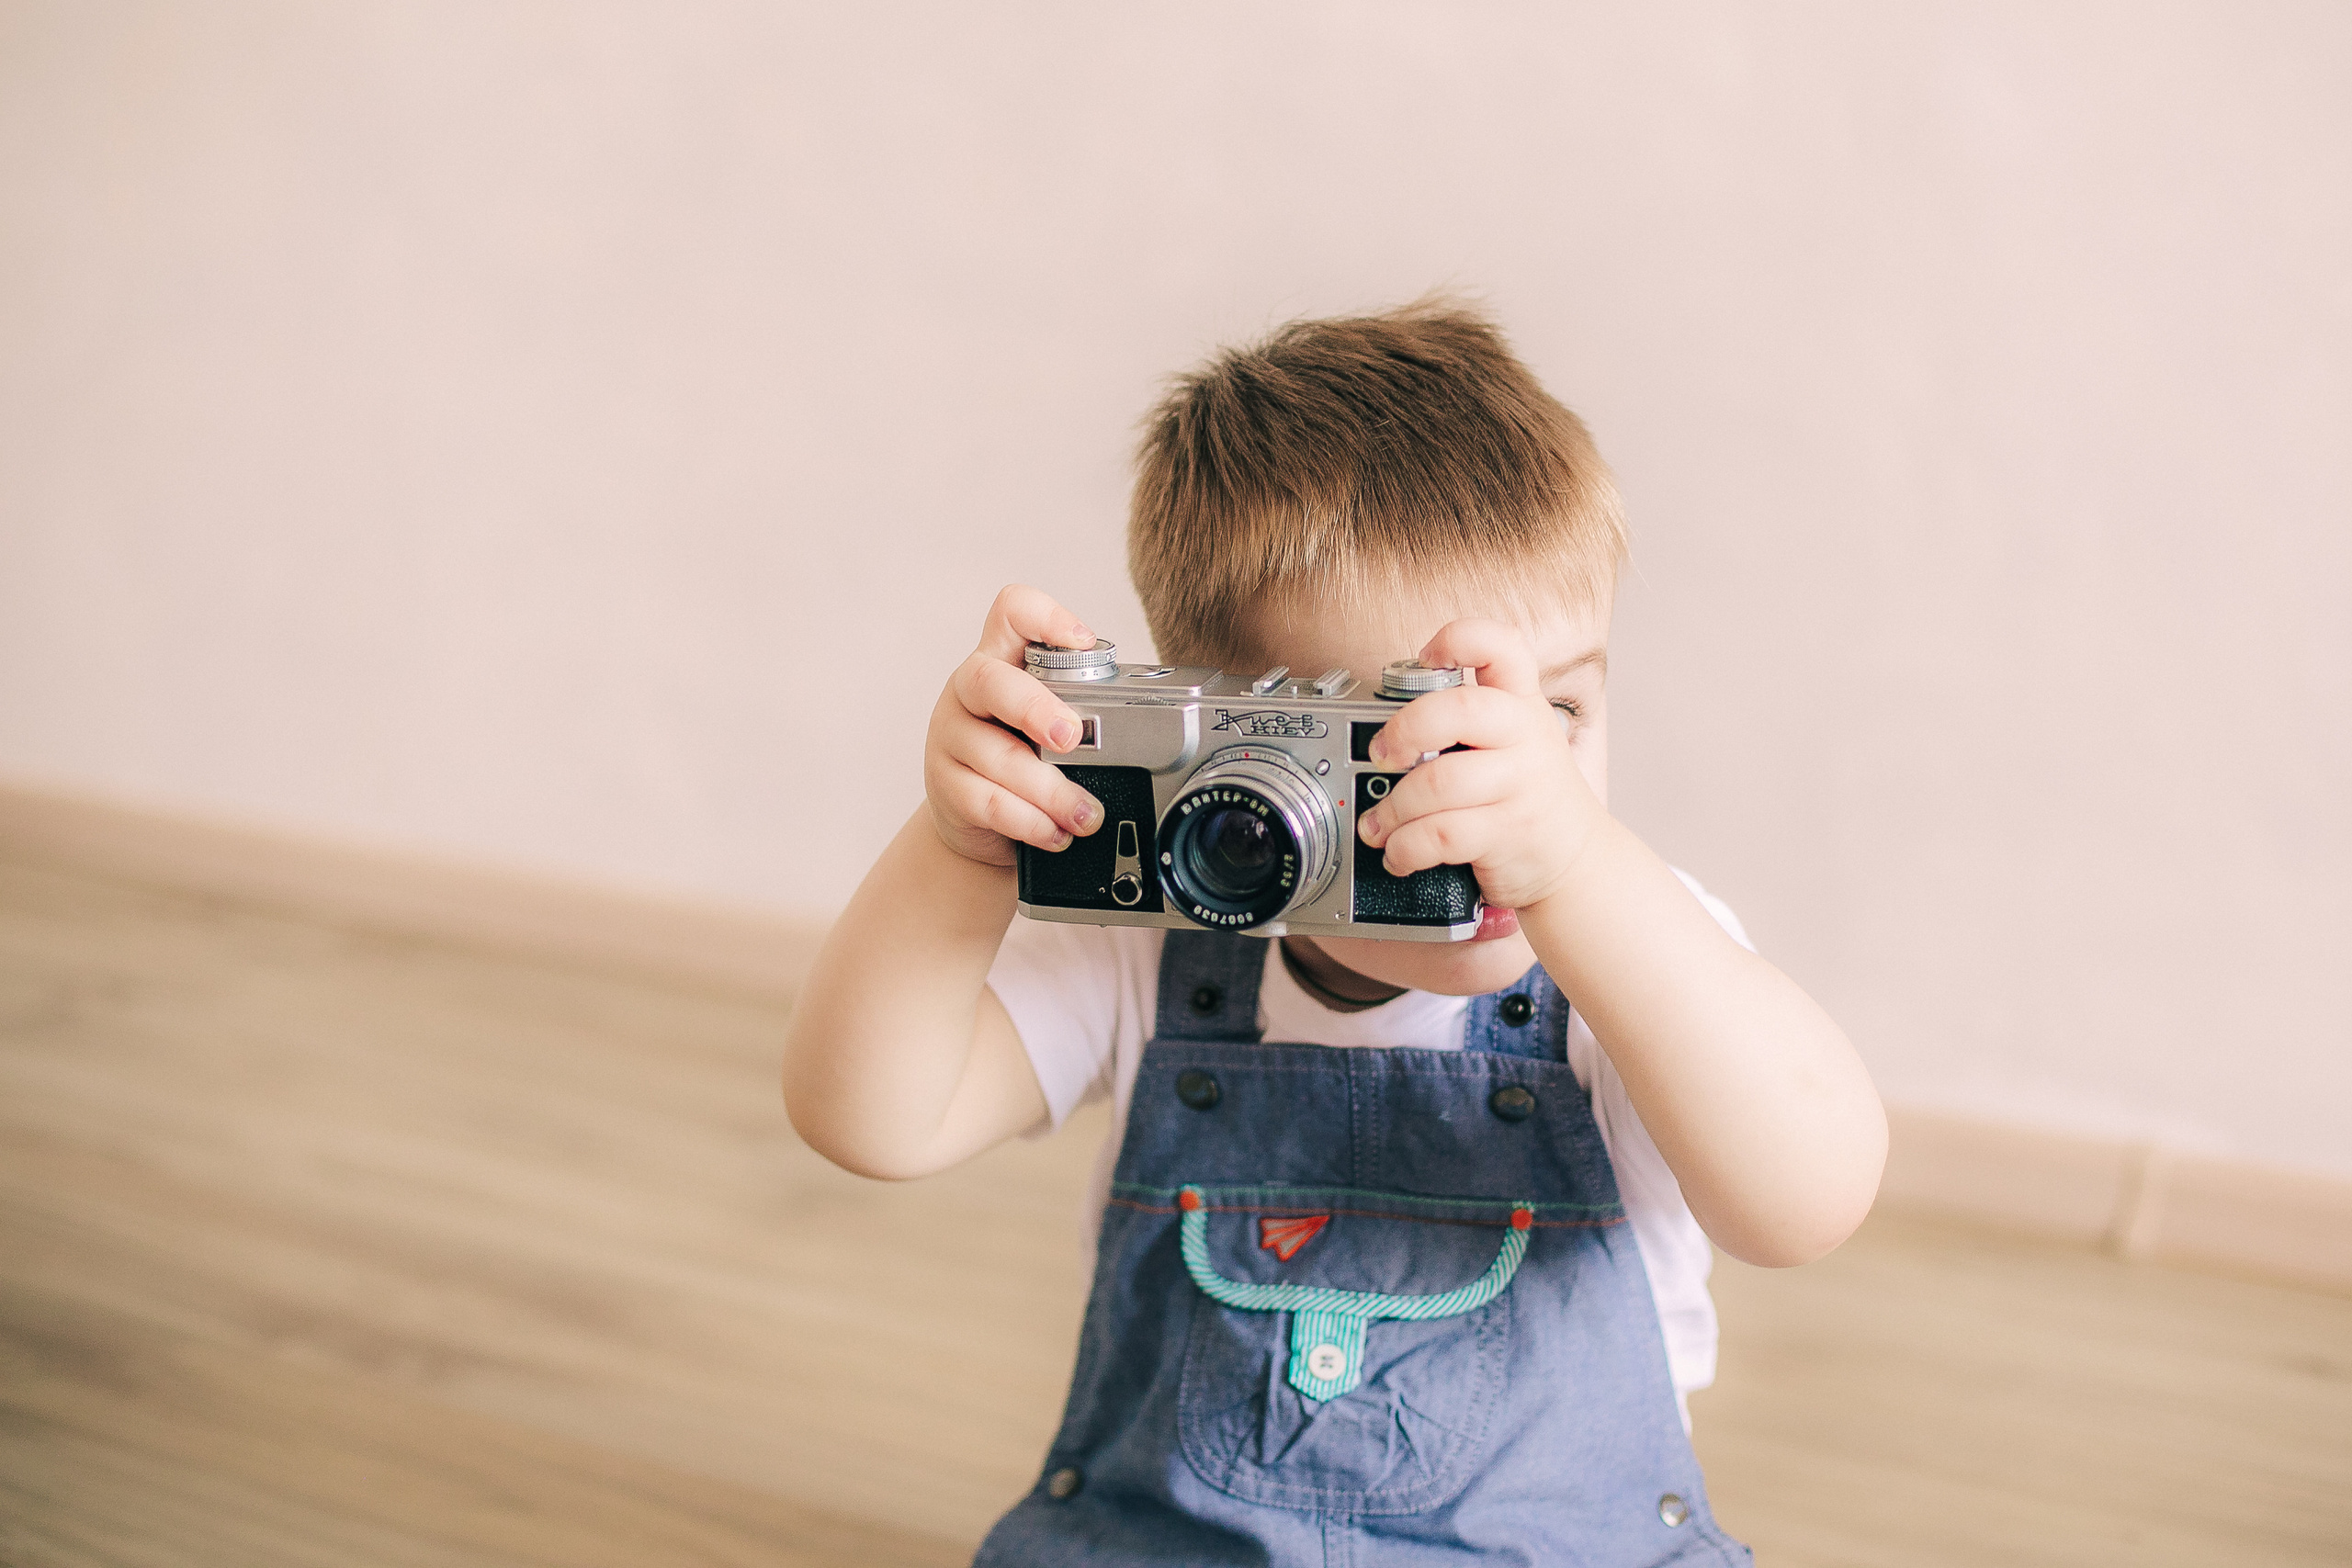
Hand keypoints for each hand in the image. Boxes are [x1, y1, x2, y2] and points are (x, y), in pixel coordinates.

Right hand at [924, 585, 1106, 866]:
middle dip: (1035, 709)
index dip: (1045, 617)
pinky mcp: (945, 785)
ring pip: (996, 755)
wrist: (980, 821)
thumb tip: (1149, 724)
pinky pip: (989, 802)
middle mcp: (969, 690)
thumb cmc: (1027, 757)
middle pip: (990, 681)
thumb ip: (1083, 707)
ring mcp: (951, 736)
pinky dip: (1031, 822)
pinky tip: (1056, 832)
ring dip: (1050, 789)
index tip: (1082, 642)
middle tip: (1072, 738)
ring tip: (1086, 814)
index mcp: (1002, 658)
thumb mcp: (1049, 720)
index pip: (1012, 612)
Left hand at [1355, 619, 1605, 911]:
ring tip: (1377, 824)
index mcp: (1521, 702)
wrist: (1577, 859)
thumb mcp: (1512, 742)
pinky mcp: (1510, 831)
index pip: (1500, 645)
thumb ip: (1461, 724)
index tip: (1424, 659)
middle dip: (1404, 731)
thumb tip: (1378, 733)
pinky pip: (1441, 834)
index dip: (1457, 640)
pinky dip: (1406, 848)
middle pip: (1459, 709)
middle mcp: (1525, 734)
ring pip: (1439, 782)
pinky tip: (1399, 853)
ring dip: (1393, 808)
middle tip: (1381, 756)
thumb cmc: (1526, 795)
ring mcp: (1521, 783)